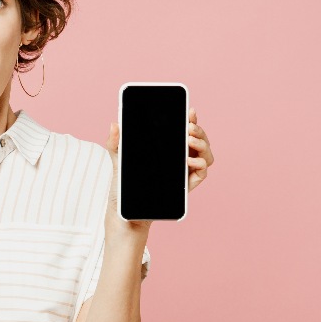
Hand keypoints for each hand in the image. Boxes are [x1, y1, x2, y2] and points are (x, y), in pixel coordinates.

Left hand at [104, 107, 214, 238]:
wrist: (126, 210)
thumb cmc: (125, 184)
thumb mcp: (118, 159)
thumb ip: (115, 142)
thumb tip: (114, 124)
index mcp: (169, 148)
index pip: (186, 129)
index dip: (191, 119)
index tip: (190, 110)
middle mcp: (181, 158)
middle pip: (200, 139)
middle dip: (198, 129)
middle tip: (187, 127)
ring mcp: (186, 171)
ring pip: (206, 154)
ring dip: (202, 144)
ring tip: (189, 140)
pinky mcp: (187, 185)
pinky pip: (202, 172)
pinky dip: (200, 163)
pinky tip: (189, 160)